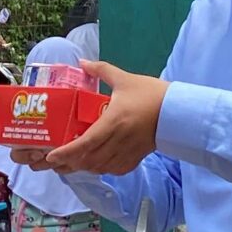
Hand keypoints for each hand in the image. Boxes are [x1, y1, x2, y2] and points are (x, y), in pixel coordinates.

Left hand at [46, 58, 167, 173]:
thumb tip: (82, 62)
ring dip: (85, 167)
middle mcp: (119, 140)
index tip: (52, 156)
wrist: (178, 110)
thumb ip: (101, 70)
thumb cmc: (151, 93)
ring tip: (71, 164)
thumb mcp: (124, 79)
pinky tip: (96, 164)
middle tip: (56, 162)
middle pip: (89, 159)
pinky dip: (103, 169)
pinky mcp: (137, 157)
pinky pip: (116, 169)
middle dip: (70, 163)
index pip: (86, 142)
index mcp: (114, 121)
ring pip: (101, 166)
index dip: (67, 152)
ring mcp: (129, 151)